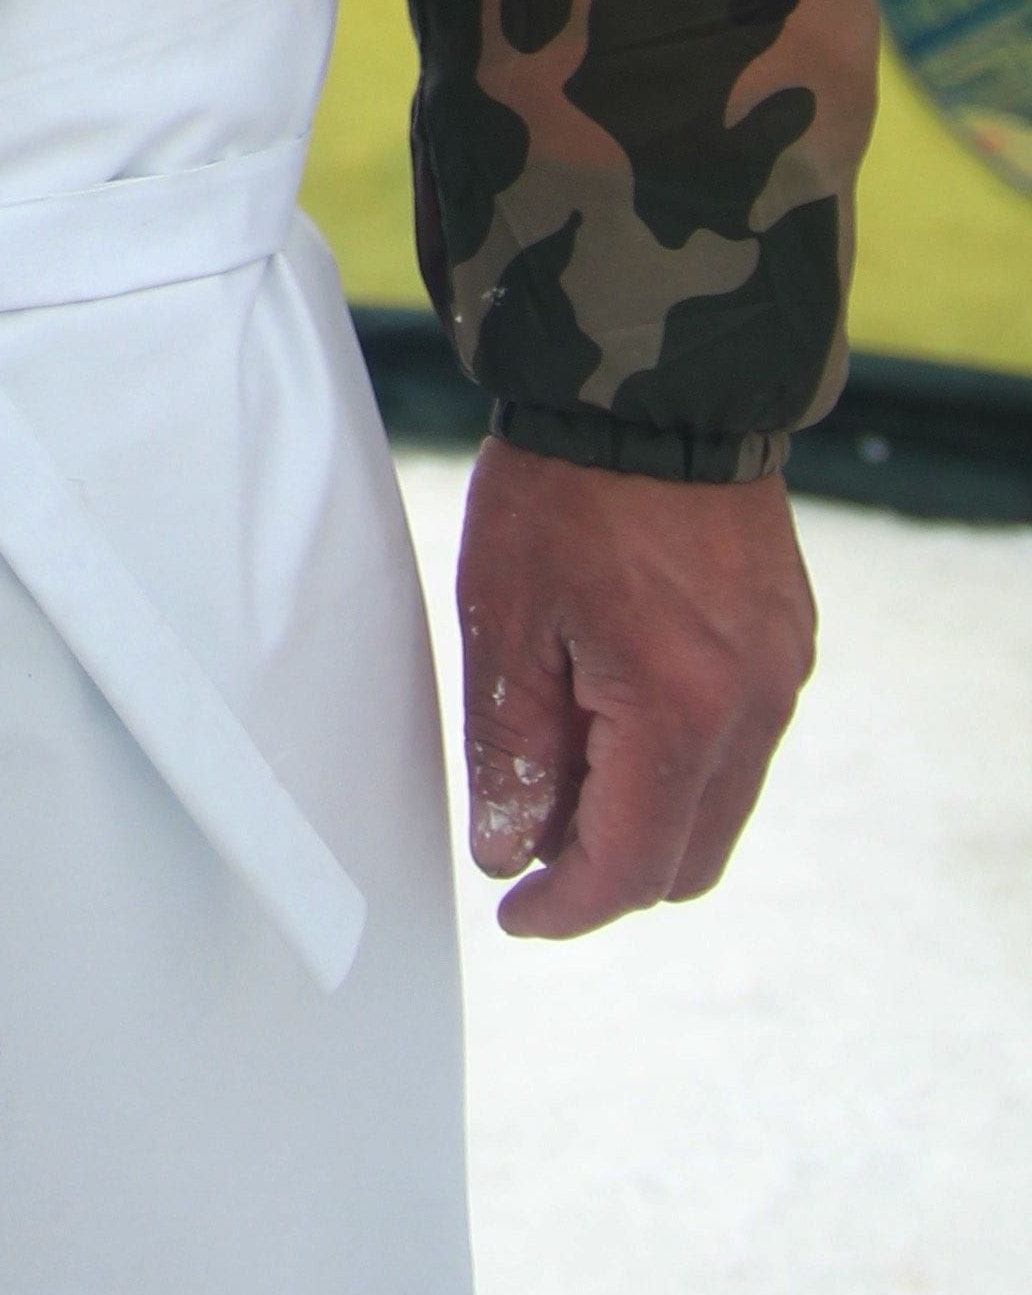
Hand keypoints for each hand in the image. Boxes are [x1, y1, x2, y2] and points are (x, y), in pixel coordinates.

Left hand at [455, 429, 816, 938]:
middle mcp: (753, 707)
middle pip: (688, 857)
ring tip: (563, 756)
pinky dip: (681, 756)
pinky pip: (741, 742)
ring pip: (720, 803)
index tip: (517, 910)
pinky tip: (614, 705)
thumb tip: (510, 851)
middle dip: (608, 869)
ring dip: (646, 812)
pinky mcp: (788, 640)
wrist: (652, 384)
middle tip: (531, 836)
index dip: (566, 907)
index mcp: (681, 711)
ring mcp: (782, 674)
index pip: (629, 867)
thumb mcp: (506, 618)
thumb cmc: (566, 490)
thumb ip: (511, 749)